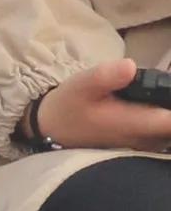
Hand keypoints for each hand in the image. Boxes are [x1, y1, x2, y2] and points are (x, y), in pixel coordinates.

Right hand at [25, 60, 170, 151]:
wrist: (52, 126)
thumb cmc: (69, 105)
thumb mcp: (82, 84)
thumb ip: (106, 76)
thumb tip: (130, 67)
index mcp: (133, 125)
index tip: (168, 90)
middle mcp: (142, 139)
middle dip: (169, 105)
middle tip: (163, 88)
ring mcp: (141, 143)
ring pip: (167, 131)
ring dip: (165, 112)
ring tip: (159, 94)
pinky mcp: (139, 142)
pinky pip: (162, 131)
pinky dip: (163, 117)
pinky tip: (156, 102)